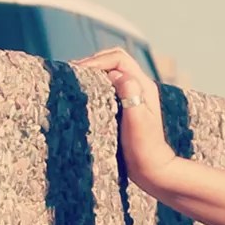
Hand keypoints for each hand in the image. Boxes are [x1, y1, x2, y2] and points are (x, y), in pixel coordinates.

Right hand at [74, 48, 175, 190]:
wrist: (152, 166)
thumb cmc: (143, 146)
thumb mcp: (137, 120)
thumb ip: (130, 96)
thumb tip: (117, 74)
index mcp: (143, 85)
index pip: (119, 59)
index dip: (97, 61)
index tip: (78, 71)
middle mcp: (139, 86)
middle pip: (114, 61)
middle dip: (93, 62)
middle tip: (71, 73)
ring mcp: (133, 95)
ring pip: (111, 72)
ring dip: (93, 71)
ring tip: (73, 80)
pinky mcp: (125, 105)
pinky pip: (109, 85)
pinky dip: (95, 83)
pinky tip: (82, 92)